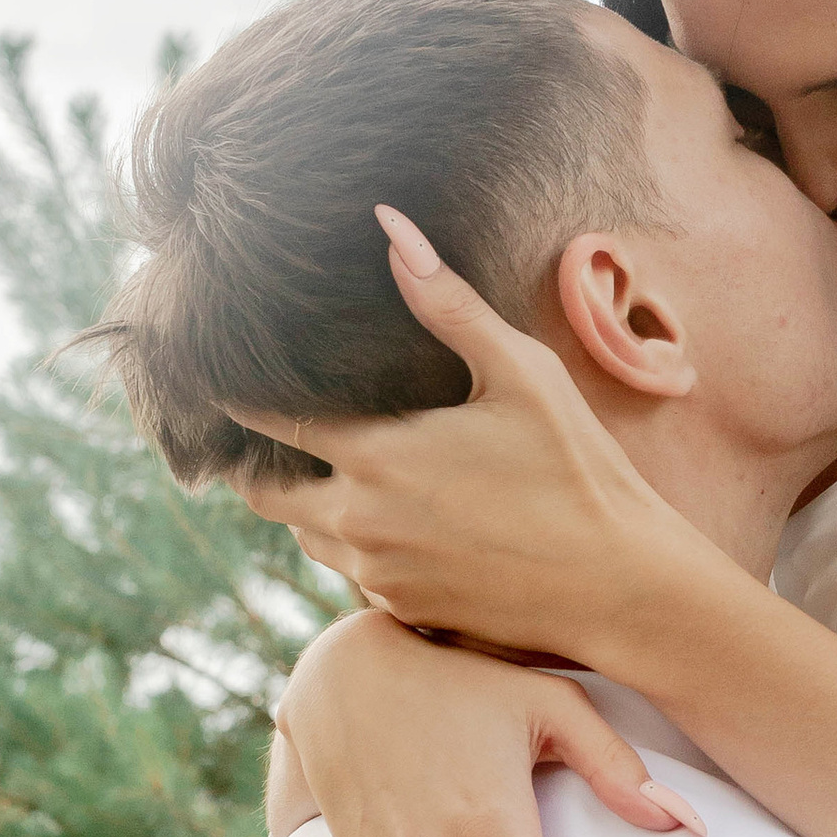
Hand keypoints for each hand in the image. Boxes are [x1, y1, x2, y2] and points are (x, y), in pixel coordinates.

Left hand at [229, 210, 693, 660]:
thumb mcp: (520, 373)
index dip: (237, 400)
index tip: (216, 380)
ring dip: (307, 507)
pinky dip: (356, 543)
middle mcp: (359, 522)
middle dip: (256, 465)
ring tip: (328, 472)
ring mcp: (377, 574)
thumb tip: (390, 226)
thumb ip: (447, 303)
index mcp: (376, 457)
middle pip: (264, 495)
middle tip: (260, 437)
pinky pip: (352, 572)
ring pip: (306, 537)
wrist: (619, 585)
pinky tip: (392, 518)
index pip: (269, 424)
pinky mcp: (403, 610)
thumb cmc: (578, 468)